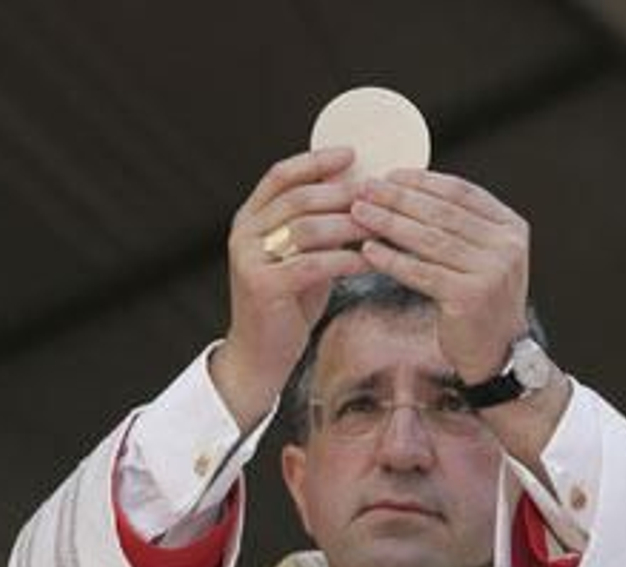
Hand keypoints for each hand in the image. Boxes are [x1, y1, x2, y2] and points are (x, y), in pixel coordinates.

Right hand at [214, 148, 369, 429]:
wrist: (260, 356)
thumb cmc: (288, 304)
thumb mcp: (301, 257)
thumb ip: (318, 228)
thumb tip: (361, 195)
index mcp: (249, 219)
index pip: (280, 175)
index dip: (315, 160)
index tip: (352, 152)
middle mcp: (244, 233)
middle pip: (298, 197)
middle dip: (342, 192)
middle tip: (379, 191)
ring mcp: (250, 259)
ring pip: (305, 226)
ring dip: (348, 223)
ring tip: (382, 224)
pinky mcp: (264, 287)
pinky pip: (313, 264)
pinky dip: (346, 259)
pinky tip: (373, 259)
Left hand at [350, 170, 530, 384]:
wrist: (496, 353)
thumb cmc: (479, 301)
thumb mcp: (481, 255)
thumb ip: (459, 225)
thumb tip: (406, 190)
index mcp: (511, 227)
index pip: (461, 192)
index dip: (422, 181)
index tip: (389, 175)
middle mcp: (506, 246)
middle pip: (442, 212)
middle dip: (399, 197)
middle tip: (365, 187)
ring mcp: (491, 272)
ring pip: (430, 240)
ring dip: (390, 223)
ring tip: (359, 213)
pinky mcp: (470, 297)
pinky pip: (422, 273)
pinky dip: (393, 260)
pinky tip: (369, 250)